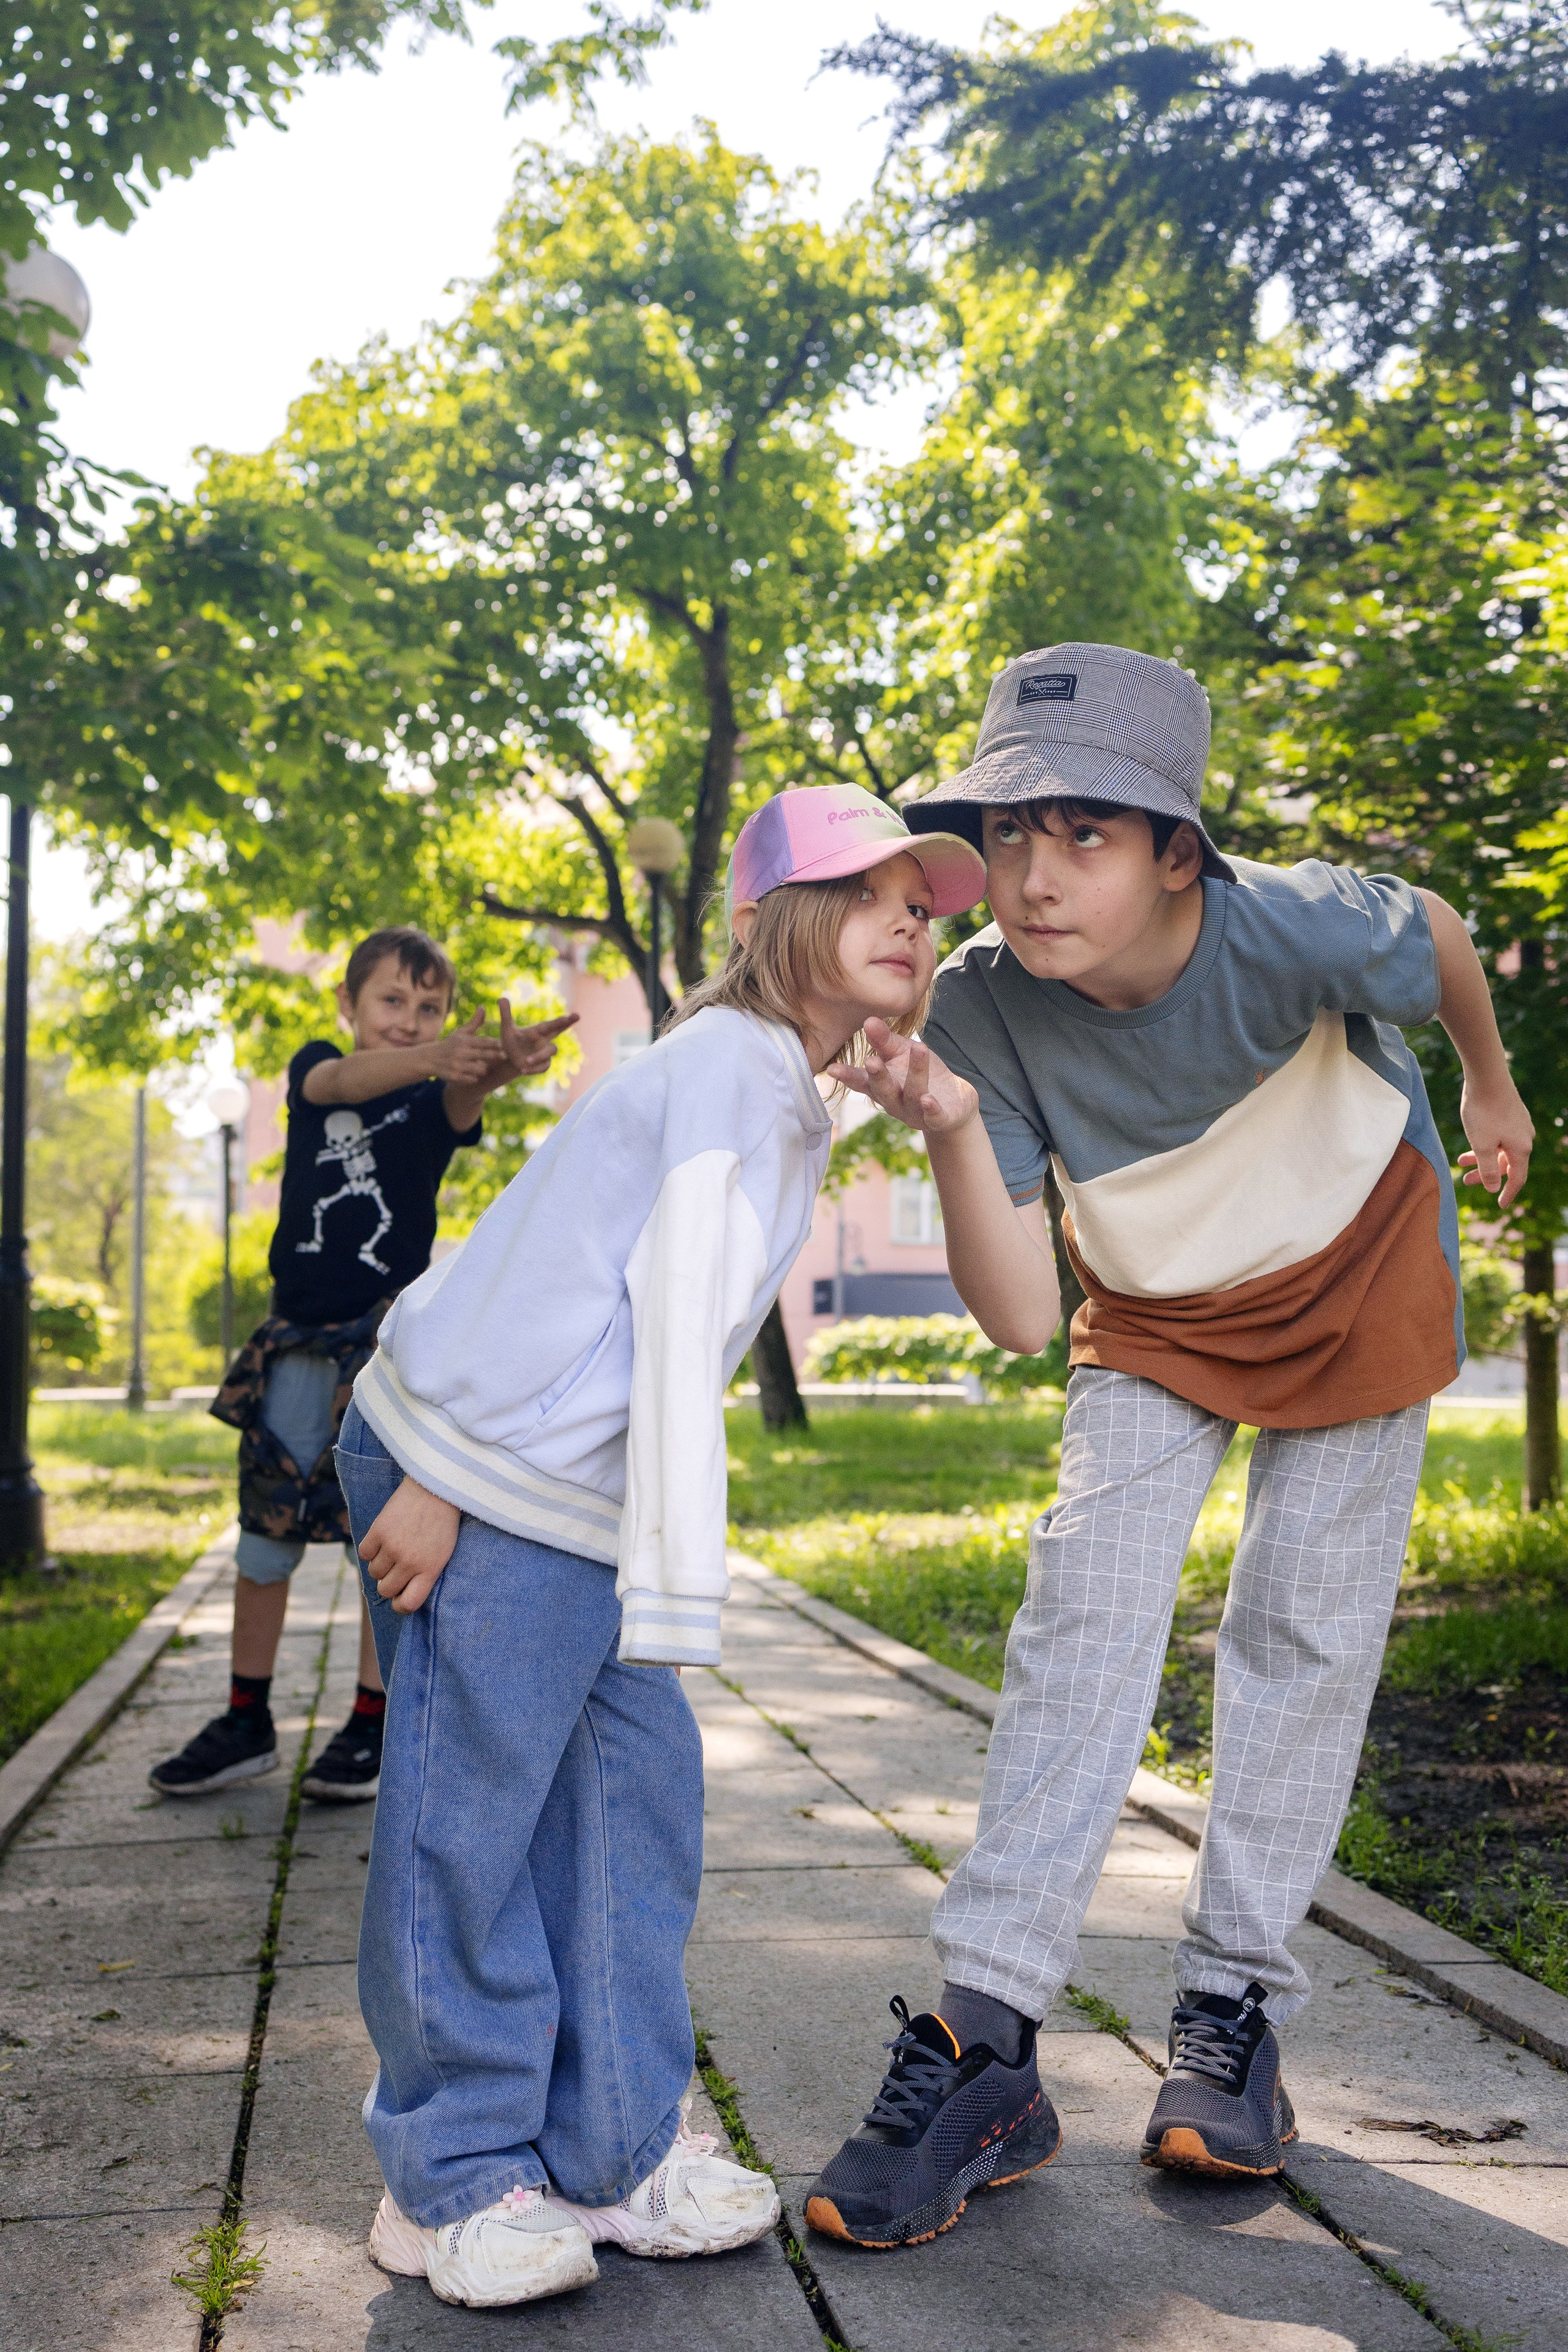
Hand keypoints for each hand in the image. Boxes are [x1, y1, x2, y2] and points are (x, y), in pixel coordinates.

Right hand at [359, 1476, 460, 1613]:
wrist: (435, 1488)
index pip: (408, 1604)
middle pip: (386, 1590)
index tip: (398, 1597)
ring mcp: (393, 1548)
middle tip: (394, 1569)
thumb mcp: (443, 1552)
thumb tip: (403, 1592)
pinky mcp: (378, 1532)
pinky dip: (369, 1550)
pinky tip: (381, 1540)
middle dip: (388, 1583)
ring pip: (374, 1573)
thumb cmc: (442, 1522)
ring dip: (380, 1565)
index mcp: (429, 1570)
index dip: (399, 1605)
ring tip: (391, 1549)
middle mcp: (410, 1563)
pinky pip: (364, 1554)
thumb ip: (425, 1573)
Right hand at [427, 1010, 506, 1086]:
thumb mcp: (461, 1033)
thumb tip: (482, 1007)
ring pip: (481, 1069)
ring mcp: (458, 1065)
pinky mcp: (455, 1077)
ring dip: (484, 1068)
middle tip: (504, 1056)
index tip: (504, 1045)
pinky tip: (473, 1074)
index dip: (496, 1043)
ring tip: (484, 1066)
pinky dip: (475, 1077)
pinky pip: (473, 1079)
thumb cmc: (450, 1044)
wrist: (430, 1059)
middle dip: (496, 1055)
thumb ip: (475, 1022)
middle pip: (485, 1055)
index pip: (484, 1041)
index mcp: (464, 1041)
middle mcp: (461, 1053)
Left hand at [493, 1001, 578, 1083]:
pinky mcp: (543, 1065)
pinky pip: (543, 1067)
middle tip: (577, 1015)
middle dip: (566, 1024)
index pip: (550, 1024)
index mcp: (537, 1030)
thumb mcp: (506, 1028)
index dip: (561, 1020)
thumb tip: (502, 998)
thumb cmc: (510, 1041)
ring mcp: (545, 1053)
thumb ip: (505, 1014)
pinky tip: (523, 1070)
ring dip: (539, 1056)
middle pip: (558, 1032)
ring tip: (526, 1060)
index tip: (574, 1014)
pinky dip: (533, 1069)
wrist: (508, 1059)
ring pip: (550, 1052)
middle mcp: (544, 1040)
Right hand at [825, 1018, 978, 1138]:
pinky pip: (935, 1117)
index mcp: (882, 1085)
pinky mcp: (940, 1119)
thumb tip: (869, 1019)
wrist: (954, 1102)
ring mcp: (916, 1112)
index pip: (862, 1081)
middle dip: (878, 1076)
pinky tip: (929, 1100)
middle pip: (884, 1091)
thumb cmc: (918, 1074)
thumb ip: (884, 1040)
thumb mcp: (901, 1053)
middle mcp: (895, 1102)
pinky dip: (932, 1110)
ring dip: (915, 1074)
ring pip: (913, 1095)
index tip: (831, 1069)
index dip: (847, 1076)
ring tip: (919, 1048)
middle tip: (871, 1061)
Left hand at [1458, 1076, 1532, 1210]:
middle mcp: (1524, 1137)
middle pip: (1505, 1164)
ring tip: (1460, 1161)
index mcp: (1521, 1148)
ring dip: (1480, 1157)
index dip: (1508, 1193)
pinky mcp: (1511, 1113)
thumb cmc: (1483, 1112)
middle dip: (1485, 1174)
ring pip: (1499, 1149)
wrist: (1487, 1076)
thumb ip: (1487, 1169)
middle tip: (1465, 1181)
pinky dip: (1484, 1143)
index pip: (1517, 1178)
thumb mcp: (1481, 1145)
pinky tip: (1470, 1141)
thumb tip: (1493, 1187)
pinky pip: (1498, 1136)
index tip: (1500, 1205)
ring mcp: (1519, 1124)